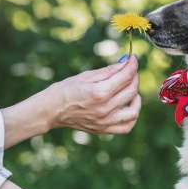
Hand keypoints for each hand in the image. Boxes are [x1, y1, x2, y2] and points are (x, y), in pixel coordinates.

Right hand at [1, 57, 140, 148]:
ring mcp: (105, 122)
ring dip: (136, 98)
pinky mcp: (104, 130)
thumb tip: (126, 62)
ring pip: (134, 110)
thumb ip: (109, 70)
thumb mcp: (86, 76)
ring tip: (129, 90)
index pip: (126, 76)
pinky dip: (132, 116)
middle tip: (129, 71)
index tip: (133, 58)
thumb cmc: (66, 90)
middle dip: (134, 77)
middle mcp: (105, 109)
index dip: (132, 65)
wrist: (52, 110)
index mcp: (99, 92)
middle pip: (131, 91)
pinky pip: (127, 126)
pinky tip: (128, 106)